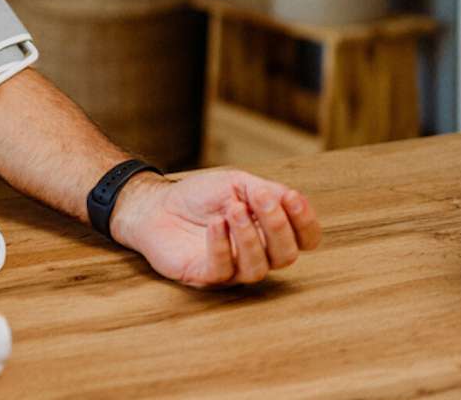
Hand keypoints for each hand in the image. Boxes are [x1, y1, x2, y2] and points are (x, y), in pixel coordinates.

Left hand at [109, 169, 321, 287]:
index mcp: (270, 232)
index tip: (291, 198)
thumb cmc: (198, 197)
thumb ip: (265, 191)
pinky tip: (216, 224)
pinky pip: (222, 269)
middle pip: (286, 255)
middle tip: (261, 199)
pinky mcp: (205, 276)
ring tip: (233, 209)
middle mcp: (257, 255)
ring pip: (258, 268)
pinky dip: (222, 245)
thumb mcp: (236, 183)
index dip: (305, 223)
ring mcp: (232, 269)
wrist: (156, 206)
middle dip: (278, 226)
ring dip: (249, 237)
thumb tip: (291, 199)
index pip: (305, 239)